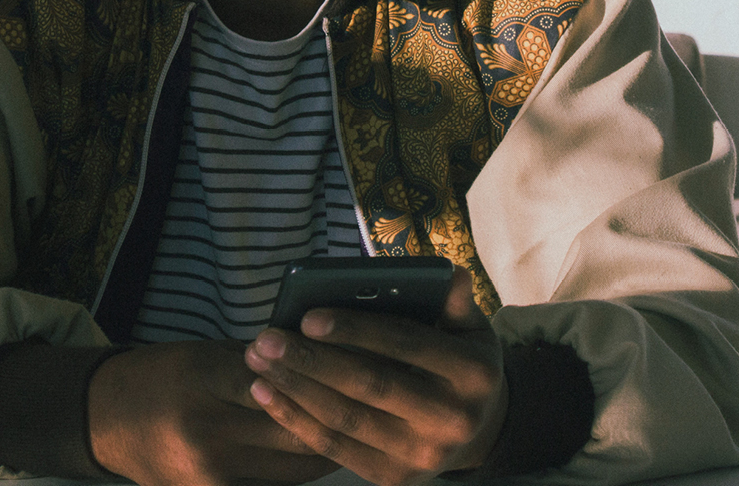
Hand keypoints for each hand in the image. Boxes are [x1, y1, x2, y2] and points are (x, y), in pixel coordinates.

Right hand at [87, 339, 339, 485]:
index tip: (363, 367)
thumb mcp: (210, 354)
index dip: (325, 376)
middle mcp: (206, 433)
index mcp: (204, 380)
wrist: (105, 419)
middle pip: (296, 431)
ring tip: (362, 434)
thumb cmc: (165, 375)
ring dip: (329, 452)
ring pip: (293, 470)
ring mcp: (206, 475)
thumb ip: (262, 363)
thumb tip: (323, 361)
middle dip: (339, 418)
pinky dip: (298, 477)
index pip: (282, 380)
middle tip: (378, 405)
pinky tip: (324, 459)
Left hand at [244, 266, 507, 485]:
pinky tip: (268, 395)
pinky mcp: (394, 479)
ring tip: (258, 362)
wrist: (480, 430)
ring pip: (346, 419)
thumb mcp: (471, 327)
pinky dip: (297, 420)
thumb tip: (447, 273)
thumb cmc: (463, 362)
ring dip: (294, 389)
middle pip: (370, 385)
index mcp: (473, 373)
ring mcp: (422, 455)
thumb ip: (455, 302)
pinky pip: (336, 448)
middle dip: (311, 361)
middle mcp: (452, 419)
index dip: (356, 330)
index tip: (308, 316)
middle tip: (266, 339)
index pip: (405, 344)